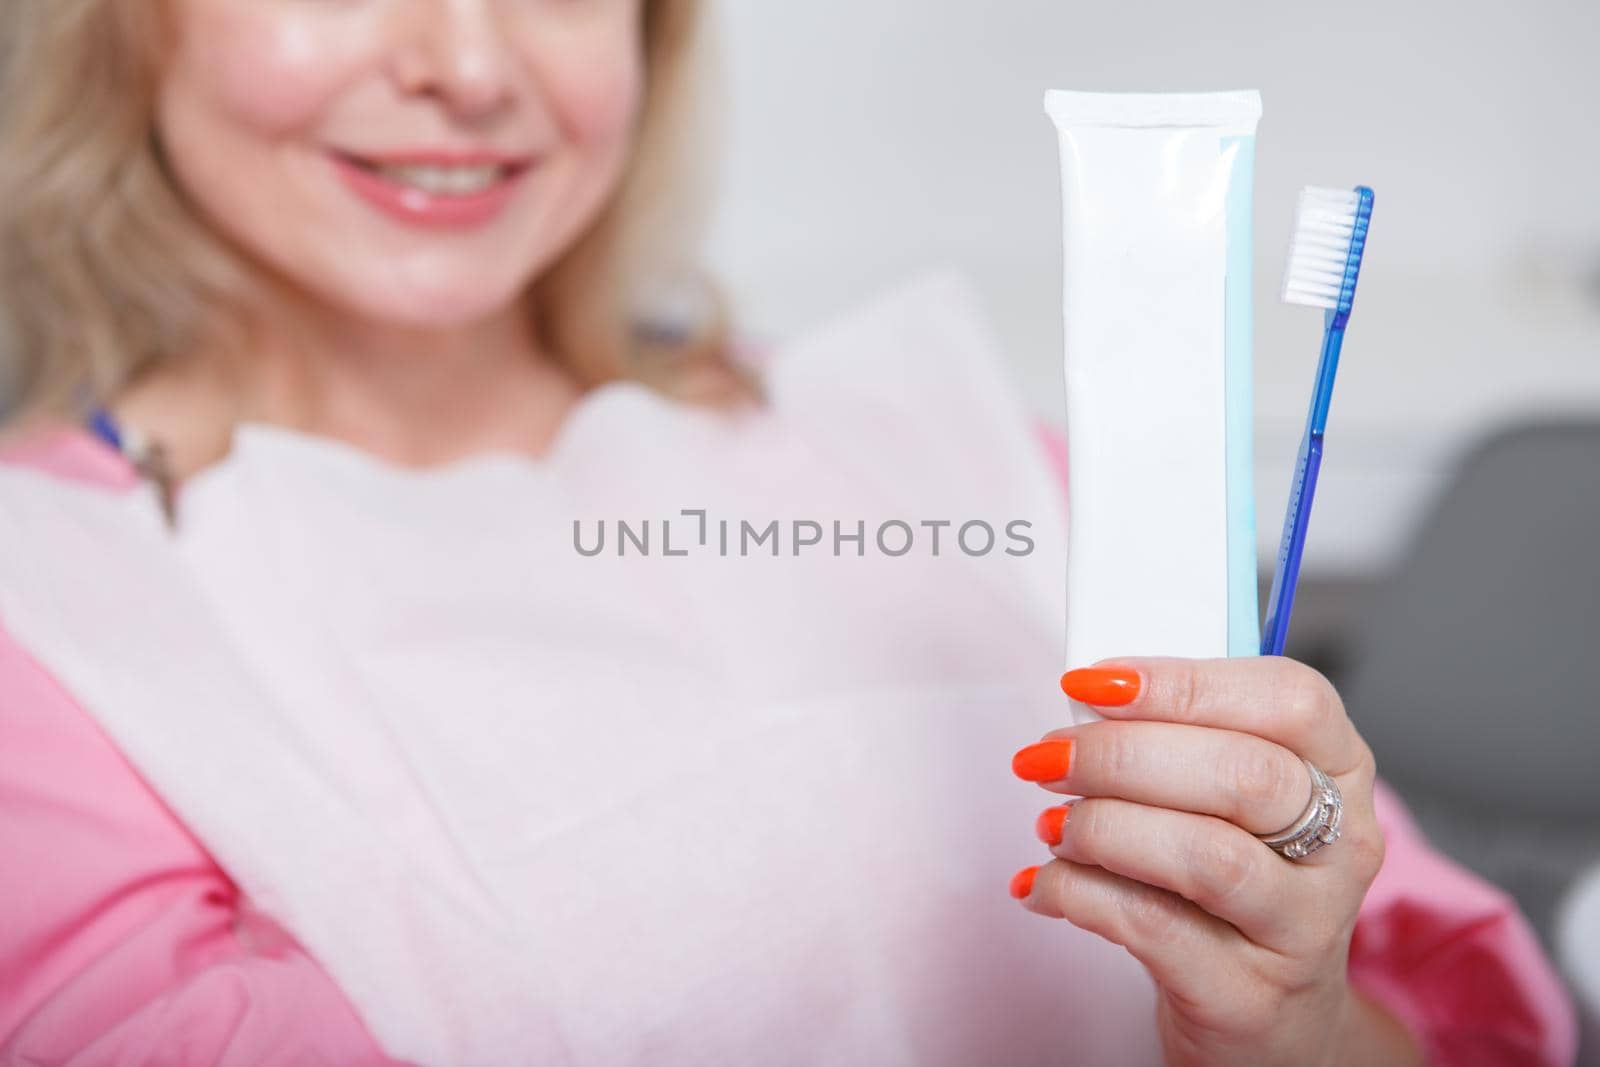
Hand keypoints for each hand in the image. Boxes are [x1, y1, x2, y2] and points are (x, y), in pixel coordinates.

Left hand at [1008, 657, 1420, 1066]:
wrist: (1270, 1018)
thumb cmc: (1235, 880)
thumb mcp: (1231, 798)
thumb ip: (1181, 738)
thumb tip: (1088, 697)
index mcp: (1341, 769)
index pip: (1291, 701)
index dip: (1186, 684)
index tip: (1095, 683)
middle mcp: (1341, 847)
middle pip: (1242, 775)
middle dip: (1122, 755)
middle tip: (1049, 757)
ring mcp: (1303, 929)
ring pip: (1204, 855)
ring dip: (1103, 826)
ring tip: (1052, 825)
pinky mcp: (1249, 997)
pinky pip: (1154, 927)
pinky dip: (1079, 893)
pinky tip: (1043, 884)